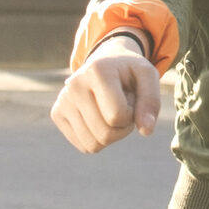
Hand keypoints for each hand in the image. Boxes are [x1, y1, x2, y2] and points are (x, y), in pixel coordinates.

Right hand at [51, 36, 160, 153]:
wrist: (104, 63)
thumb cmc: (128, 72)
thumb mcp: (147, 77)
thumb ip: (151, 102)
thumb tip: (146, 131)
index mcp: (97, 71)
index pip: (117, 116)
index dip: (131, 115)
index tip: (130, 99)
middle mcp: (74, 85)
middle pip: (105, 134)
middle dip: (122, 128)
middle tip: (122, 108)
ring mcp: (63, 100)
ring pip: (93, 145)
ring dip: (111, 135)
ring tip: (110, 112)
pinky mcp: (57, 113)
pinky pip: (84, 146)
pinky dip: (98, 139)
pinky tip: (99, 118)